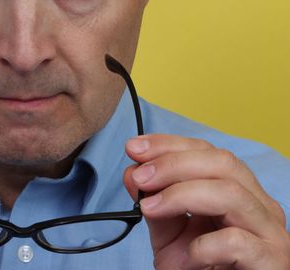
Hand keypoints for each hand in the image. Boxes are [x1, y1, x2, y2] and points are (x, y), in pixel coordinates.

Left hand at [124, 134, 289, 268]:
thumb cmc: (199, 267)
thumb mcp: (169, 232)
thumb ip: (154, 201)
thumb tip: (132, 171)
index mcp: (237, 190)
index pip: (206, 151)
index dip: (168, 145)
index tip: (134, 148)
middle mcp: (259, 205)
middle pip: (222, 162)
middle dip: (173, 164)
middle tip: (139, 177)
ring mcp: (269, 232)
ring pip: (231, 193)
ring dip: (180, 195)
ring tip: (149, 210)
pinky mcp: (270, 261)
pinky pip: (236, 241)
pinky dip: (202, 245)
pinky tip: (188, 256)